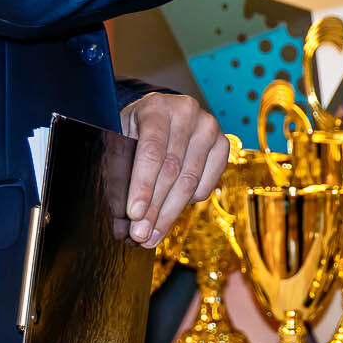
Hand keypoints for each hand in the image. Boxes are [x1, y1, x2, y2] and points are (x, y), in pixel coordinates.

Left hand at [113, 93, 228, 247]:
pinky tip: (170, 210)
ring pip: (190, 181)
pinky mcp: (223, 144)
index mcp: (157, 107)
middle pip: (172, 170)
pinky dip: (187, 202)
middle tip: (140, 235)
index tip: (133, 214)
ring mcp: (209, 127)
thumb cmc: (135, 131)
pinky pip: (206, 184)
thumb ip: (120, 172)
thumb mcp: (120, 141)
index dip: (142, 185)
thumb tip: (123, 219)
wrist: (161, 116)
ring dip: (169, 213)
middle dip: (154, 207)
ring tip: (152, 235)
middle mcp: (187, 112)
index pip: (151, 151)